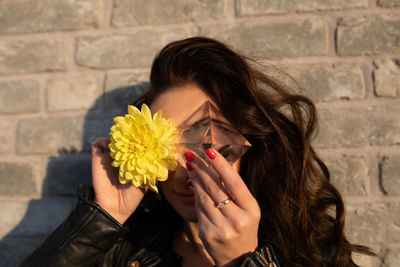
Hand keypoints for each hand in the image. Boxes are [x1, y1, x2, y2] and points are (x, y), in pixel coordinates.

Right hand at [91, 137, 145, 223]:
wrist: (115, 208)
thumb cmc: (131, 197)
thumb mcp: (146, 181)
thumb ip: (151, 170)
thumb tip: (163, 158)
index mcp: (132, 160)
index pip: (135, 143)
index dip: (139, 138)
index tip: (146, 133)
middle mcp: (121, 156)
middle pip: (124, 137)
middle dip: (129, 133)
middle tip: (135, 131)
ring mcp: (109, 156)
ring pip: (111, 137)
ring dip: (116, 134)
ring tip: (124, 137)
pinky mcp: (97, 158)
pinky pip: (97, 143)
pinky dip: (102, 140)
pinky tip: (110, 145)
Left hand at [185, 149, 260, 266]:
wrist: (238, 257)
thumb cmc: (244, 225)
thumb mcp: (248, 208)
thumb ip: (236, 189)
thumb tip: (218, 164)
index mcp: (251, 210)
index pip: (234, 183)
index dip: (221, 166)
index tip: (209, 151)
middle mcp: (237, 219)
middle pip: (215, 188)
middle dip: (202, 168)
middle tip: (191, 154)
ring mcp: (221, 228)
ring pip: (204, 197)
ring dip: (195, 178)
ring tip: (190, 165)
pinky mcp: (207, 233)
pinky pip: (198, 209)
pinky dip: (195, 194)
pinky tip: (193, 183)